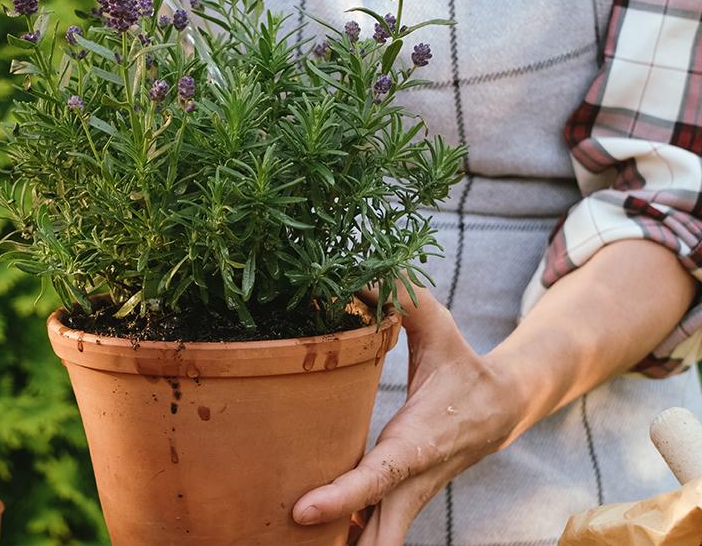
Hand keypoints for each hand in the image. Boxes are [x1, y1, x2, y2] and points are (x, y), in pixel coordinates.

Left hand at [292, 286, 526, 544]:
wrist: (503, 409)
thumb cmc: (461, 365)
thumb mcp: (439, 327)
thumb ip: (403, 298)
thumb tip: (360, 273)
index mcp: (417, 442)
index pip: (378, 477)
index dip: (341, 496)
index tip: (301, 511)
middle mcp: (412, 481)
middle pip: (381, 535)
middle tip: (289, 545)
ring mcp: (408, 500)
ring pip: (378, 543)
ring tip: (288, 545)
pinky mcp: (400, 503)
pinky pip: (373, 533)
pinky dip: (346, 538)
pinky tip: (307, 537)